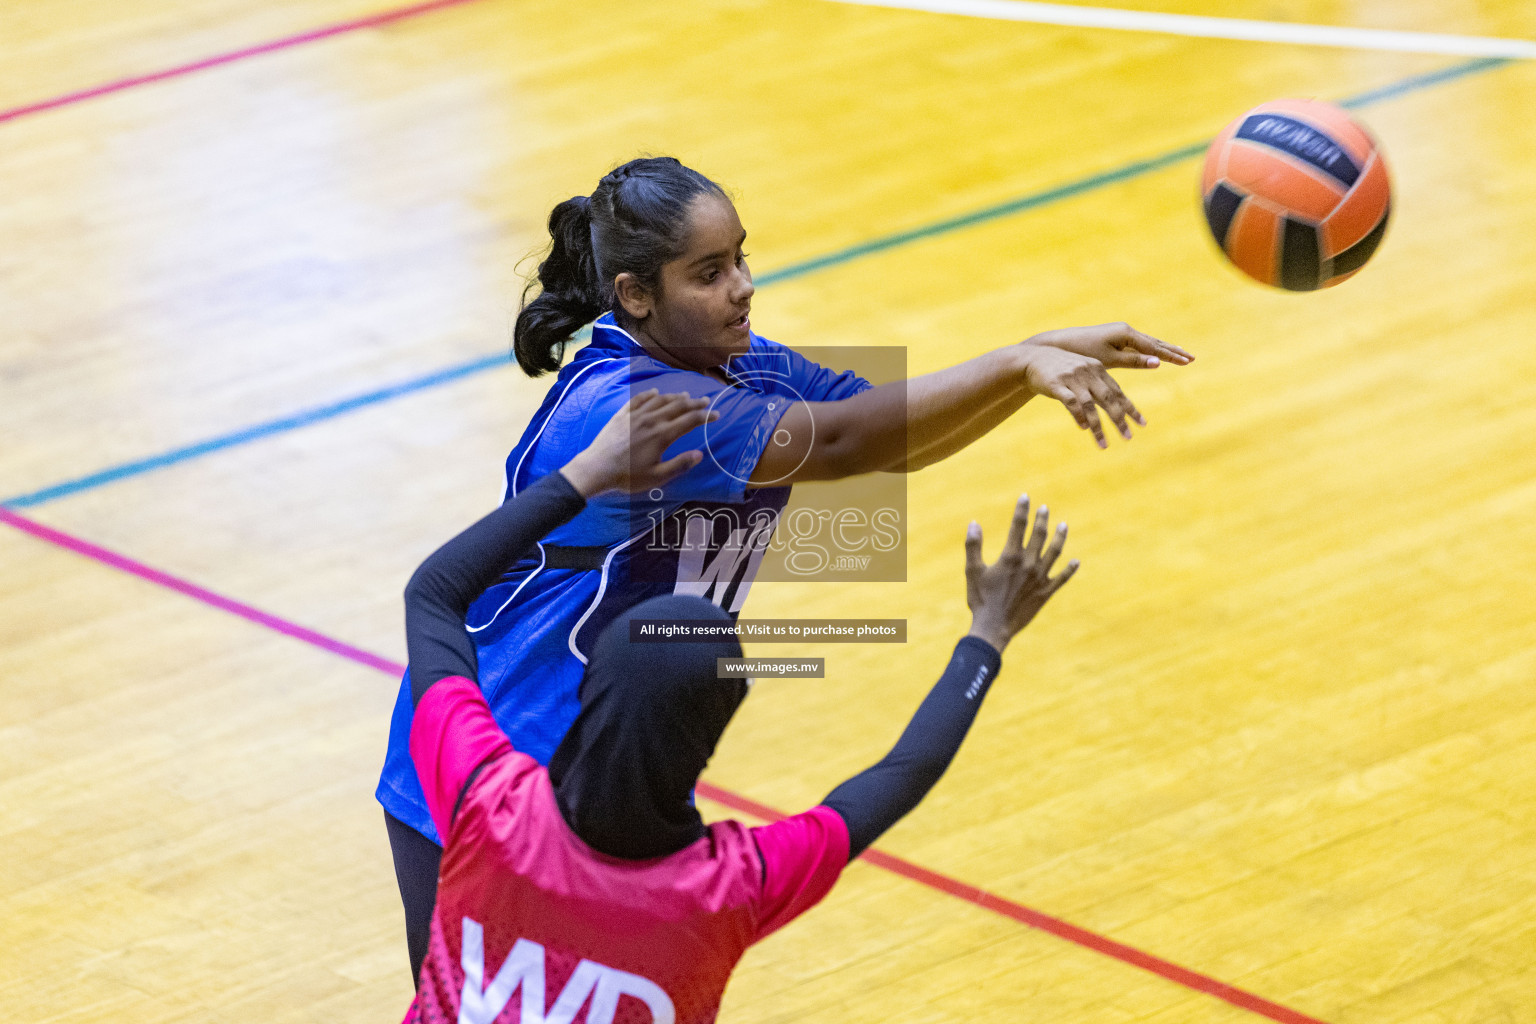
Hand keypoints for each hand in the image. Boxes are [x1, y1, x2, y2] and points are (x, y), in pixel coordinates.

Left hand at [561, 390, 716, 496]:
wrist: (597, 468)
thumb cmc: (628, 476)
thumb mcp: (657, 477)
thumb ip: (679, 465)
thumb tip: (700, 455)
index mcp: (663, 435)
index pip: (690, 421)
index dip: (705, 417)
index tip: (716, 414)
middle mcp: (651, 420)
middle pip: (678, 406)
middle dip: (694, 403)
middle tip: (705, 400)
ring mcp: (635, 415)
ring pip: (660, 400)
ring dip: (675, 396)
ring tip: (685, 395)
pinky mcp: (622, 415)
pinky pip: (638, 399)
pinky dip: (649, 394)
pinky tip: (655, 391)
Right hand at [964, 495, 1077, 653]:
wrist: (993, 627)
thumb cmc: (980, 599)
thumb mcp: (972, 571)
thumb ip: (973, 546)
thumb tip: (973, 523)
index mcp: (1010, 556)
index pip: (1018, 526)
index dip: (1022, 510)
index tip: (1025, 497)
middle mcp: (1028, 564)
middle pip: (1039, 535)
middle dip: (1042, 519)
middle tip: (1045, 508)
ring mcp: (1040, 578)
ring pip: (1054, 552)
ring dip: (1059, 537)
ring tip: (1064, 525)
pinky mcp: (1046, 593)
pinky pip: (1062, 579)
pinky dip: (1069, 570)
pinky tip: (1076, 562)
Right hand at [1018, 323, 1192, 447]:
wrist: (1031, 358)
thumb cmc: (1058, 368)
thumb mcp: (1081, 371)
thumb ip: (1095, 385)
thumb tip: (1111, 406)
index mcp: (1097, 369)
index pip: (1118, 392)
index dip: (1130, 408)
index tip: (1142, 424)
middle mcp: (1088, 372)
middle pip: (1109, 399)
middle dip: (1120, 420)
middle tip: (1128, 437)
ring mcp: (1072, 378)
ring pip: (1090, 405)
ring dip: (1098, 427)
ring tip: (1104, 445)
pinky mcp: (1057, 384)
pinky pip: (1071, 402)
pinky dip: (1078, 416)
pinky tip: (1083, 428)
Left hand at [1027, 322, 1192, 369]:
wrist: (1061, 345)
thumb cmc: (1082, 352)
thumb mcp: (1109, 359)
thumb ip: (1134, 361)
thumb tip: (1158, 363)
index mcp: (1126, 333)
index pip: (1155, 346)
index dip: (1172, 355)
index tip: (1188, 361)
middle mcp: (1126, 331)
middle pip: (1155, 342)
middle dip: (1173, 351)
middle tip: (1192, 358)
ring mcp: (1121, 334)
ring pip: (1148, 343)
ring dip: (1165, 350)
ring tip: (1182, 354)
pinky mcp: (1115, 339)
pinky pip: (1139, 346)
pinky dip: (1152, 350)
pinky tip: (1156, 354)